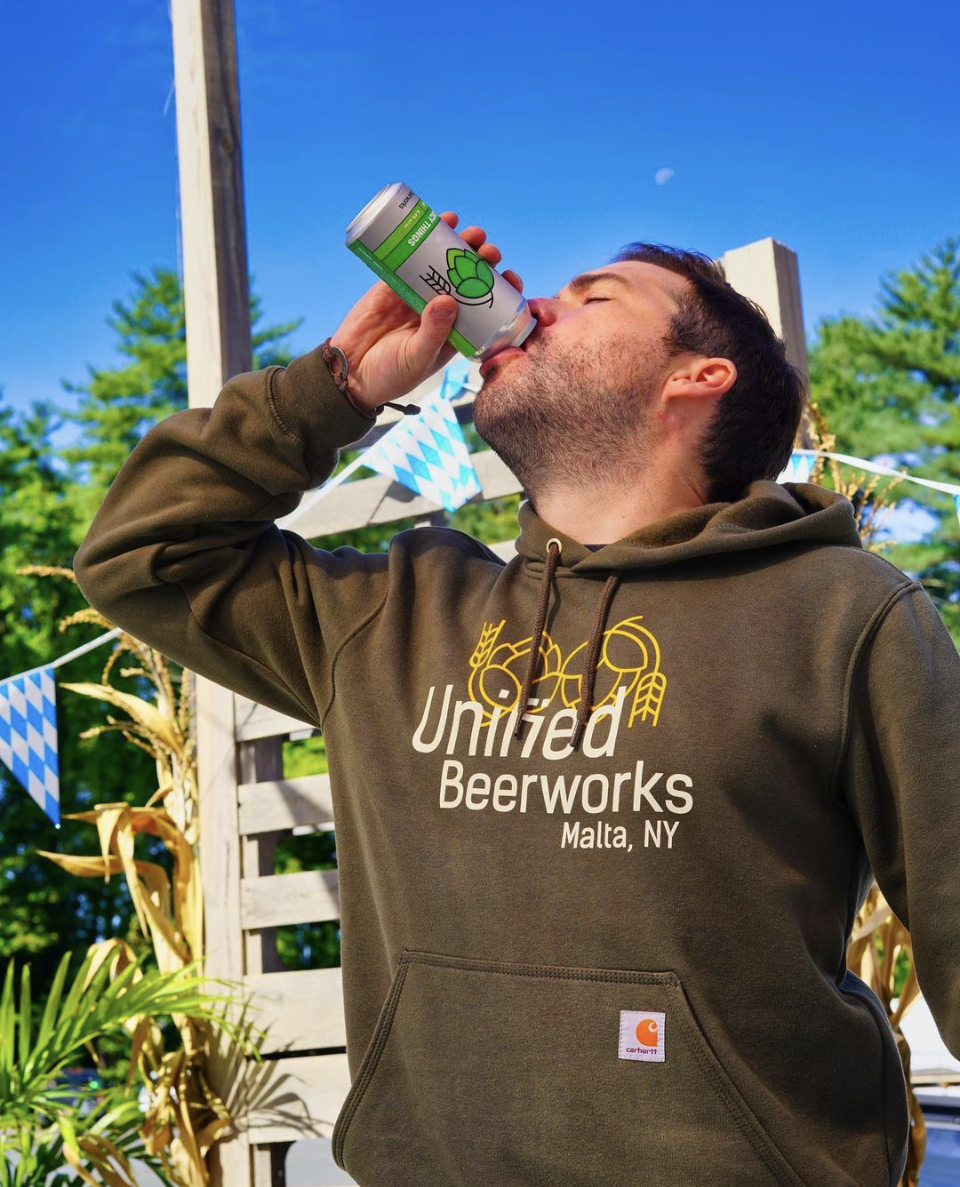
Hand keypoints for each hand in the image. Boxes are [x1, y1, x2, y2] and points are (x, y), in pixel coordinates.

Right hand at [329, 213, 522, 412]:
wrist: (349, 374)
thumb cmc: (390, 375)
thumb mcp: (417, 358)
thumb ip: (434, 332)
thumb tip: (449, 300)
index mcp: (454, 331)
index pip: (484, 306)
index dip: (500, 289)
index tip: (510, 277)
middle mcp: (440, 310)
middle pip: (467, 279)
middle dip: (481, 261)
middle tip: (488, 251)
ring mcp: (416, 295)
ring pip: (442, 264)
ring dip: (459, 245)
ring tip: (472, 233)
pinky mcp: (392, 284)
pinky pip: (411, 258)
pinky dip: (424, 240)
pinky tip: (439, 223)